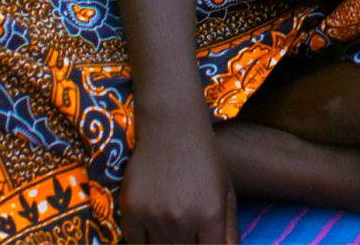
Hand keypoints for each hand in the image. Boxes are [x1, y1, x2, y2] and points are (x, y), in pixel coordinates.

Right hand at [115, 110, 234, 243]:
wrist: (171, 126)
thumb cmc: (205, 157)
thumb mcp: (225, 190)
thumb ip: (229, 229)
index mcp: (210, 214)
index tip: (204, 240)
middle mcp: (182, 219)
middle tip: (188, 229)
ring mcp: (153, 215)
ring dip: (167, 242)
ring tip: (173, 223)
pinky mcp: (130, 209)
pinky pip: (134, 242)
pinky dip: (143, 239)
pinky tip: (153, 226)